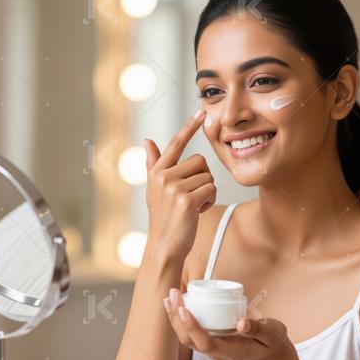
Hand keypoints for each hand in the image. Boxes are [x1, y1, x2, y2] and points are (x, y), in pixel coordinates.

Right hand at [144, 110, 216, 261]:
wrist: (164, 247)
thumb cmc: (164, 217)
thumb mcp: (155, 189)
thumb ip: (153, 164)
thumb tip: (147, 140)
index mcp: (157, 172)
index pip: (175, 143)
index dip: (189, 127)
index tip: (201, 112)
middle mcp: (163, 176)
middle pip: (200, 161)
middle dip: (203, 178)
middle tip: (194, 196)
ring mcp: (173, 188)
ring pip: (208, 176)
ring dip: (207, 191)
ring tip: (195, 205)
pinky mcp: (186, 200)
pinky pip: (211, 188)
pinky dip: (210, 201)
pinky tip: (199, 211)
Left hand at [163, 289, 300, 359]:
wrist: (273, 355)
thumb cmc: (272, 343)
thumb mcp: (272, 333)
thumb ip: (258, 328)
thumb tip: (242, 323)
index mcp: (232, 351)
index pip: (205, 342)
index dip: (192, 327)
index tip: (184, 309)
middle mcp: (219, 353)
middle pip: (190, 341)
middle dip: (177, 318)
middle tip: (173, 296)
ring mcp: (215, 350)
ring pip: (188, 338)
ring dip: (176, 318)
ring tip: (171, 298)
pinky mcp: (213, 342)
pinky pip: (193, 333)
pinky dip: (183, 319)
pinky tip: (179, 305)